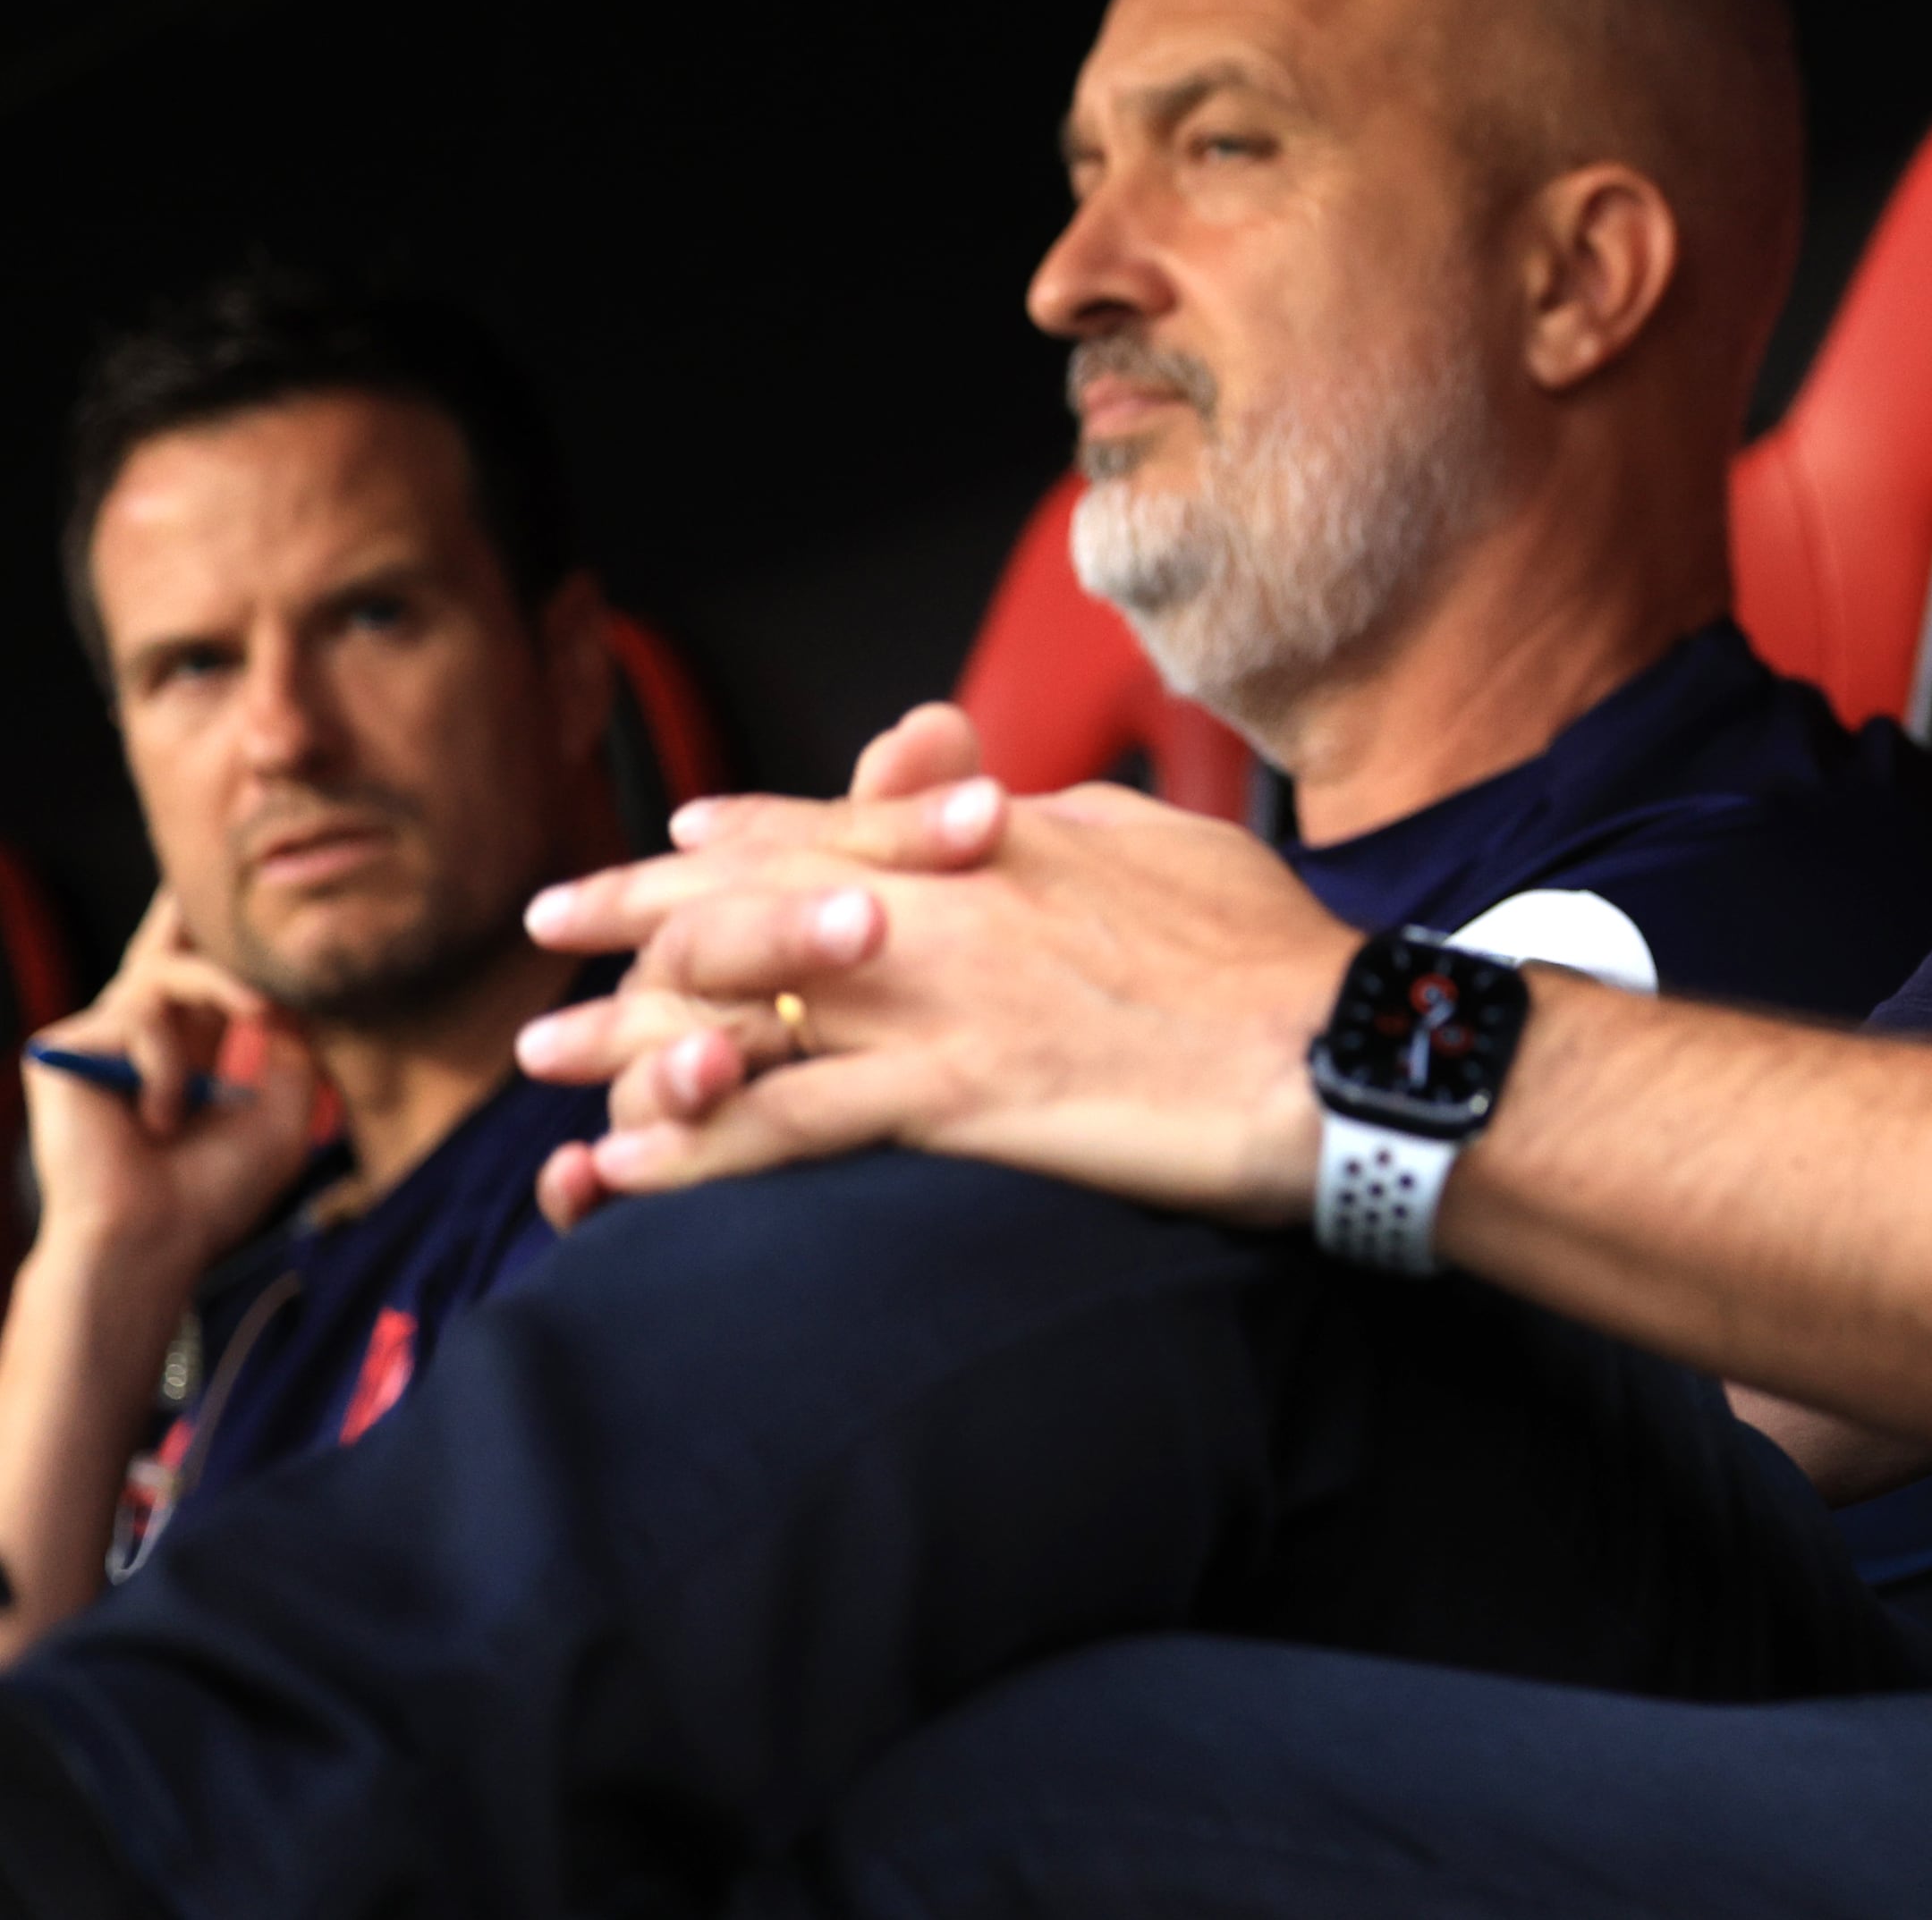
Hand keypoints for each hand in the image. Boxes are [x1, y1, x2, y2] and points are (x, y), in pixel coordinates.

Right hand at [22, 921, 327, 1292]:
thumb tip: (296, 992)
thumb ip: (291, 1046)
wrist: (151, 1242)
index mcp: (190, 1049)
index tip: (254, 889)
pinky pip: (138, 1019)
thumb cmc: (213, 1194)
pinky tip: (156, 1122)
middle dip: (189, 907)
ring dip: (221, 993)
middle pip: (164, 946)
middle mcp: (141, 1036)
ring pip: (169, 972)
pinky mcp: (63, 1048)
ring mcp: (98, 1039)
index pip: (205, 973)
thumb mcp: (281, 1114)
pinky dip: (165, 1071)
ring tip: (231, 1054)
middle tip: (235, 875)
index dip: (220, 934)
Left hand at [519, 758, 1345, 1227]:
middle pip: (744, 898)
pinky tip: (621, 1171)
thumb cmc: (1271, 951)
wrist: (1334, 1042)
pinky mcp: (957, 1100)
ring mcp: (940, 1003)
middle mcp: (942, 906)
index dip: (731, 834)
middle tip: (550, 934)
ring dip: (625, 1034)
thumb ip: (1063, 826)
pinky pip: (786, 1125)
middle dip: (629, 913)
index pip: (826, 821)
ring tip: (543, 1060)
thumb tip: (1013, 813)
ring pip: (740, 1006)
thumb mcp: (1162, 843)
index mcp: (993, 842)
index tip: (665, 843)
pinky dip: (691, 1149)